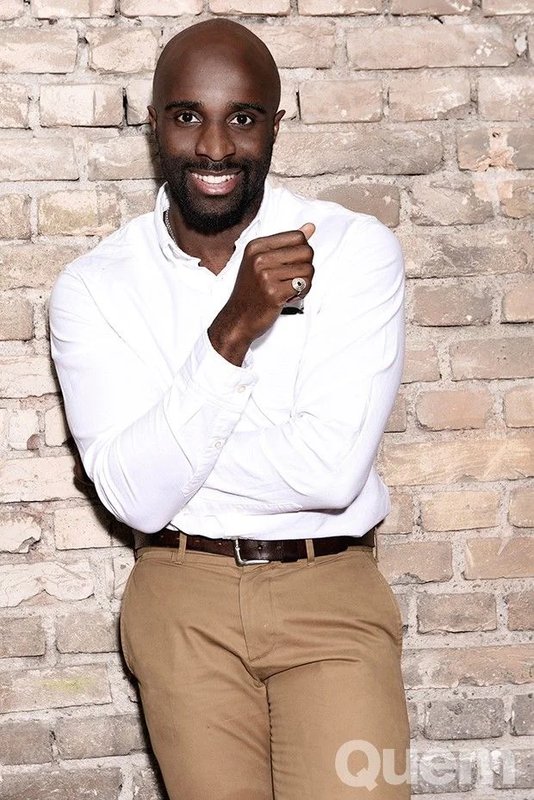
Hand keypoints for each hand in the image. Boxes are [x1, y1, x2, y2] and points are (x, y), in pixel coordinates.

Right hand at [208, 223, 314, 364]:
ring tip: (291, 288)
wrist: (237, 318)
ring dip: (305, 282)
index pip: (297, 236)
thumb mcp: (262, 262)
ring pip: (308, 270)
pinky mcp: (273, 293)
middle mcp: (259, 258)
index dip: (302, 251)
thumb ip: (286, 244)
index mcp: (256, 246)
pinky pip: (304, 286)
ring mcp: (265, 276)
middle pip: (306, 251)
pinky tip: (290, 296)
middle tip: (293, 278)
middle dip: (306, 266)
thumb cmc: (251, 291)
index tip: (292, 264)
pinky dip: (302, 292)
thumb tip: (310, 227)